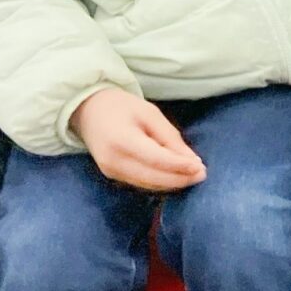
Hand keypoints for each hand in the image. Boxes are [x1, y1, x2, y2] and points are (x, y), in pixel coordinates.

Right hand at [74, 87, 205, 190]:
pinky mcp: (111, 175)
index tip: (201, 168)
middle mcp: (113, 160)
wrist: (88, 110)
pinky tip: (175, 176)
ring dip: (172, 183)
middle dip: (180, 179)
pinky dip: (160, 182)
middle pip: (153, 177)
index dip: (180, 166)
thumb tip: (192, 161)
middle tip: (202, 175)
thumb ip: (170, 138)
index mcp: (122, 140)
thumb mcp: (150, 113)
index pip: (156, 160)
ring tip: (193, 176)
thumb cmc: (122, 107)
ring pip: (148, 184)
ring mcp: (110, 171)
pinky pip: (141, 183)